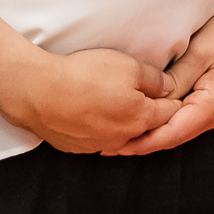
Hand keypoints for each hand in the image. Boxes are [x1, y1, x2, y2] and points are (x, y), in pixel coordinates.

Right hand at [9, 48, 178, 154]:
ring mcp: (99, 145)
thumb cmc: (85, 75)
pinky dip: (100, 126)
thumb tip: (169, 88)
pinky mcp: (77, 147)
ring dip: (123, 121)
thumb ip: (154, 79)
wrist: (38, 92)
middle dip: (152, 113)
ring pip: (121, 134)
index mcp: (141, 118)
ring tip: (115, 101)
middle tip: (148, 95)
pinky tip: (91, 111)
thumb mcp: (129, 66)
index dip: (174, 99)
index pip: (171, 113)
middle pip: (147, 127)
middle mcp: (123, 138)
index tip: (174, 91)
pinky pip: (97, 138)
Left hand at [113, 6, 213, 156]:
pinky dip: (169, 124)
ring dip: (157, 133)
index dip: (146, 141)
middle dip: (147, 141)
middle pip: (177, 136)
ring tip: (126, 134)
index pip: (174, 132)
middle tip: (114, 142)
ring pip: (183, 130)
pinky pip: (189, 121)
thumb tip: (152, 100)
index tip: (122, 145)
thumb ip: (174, 80)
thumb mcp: (197, 53)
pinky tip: (150, 120)